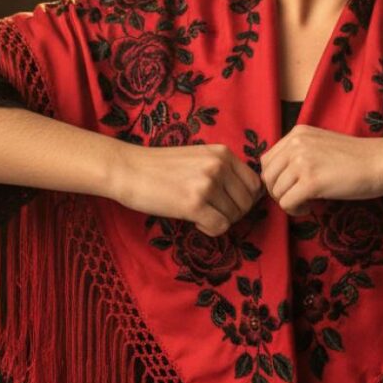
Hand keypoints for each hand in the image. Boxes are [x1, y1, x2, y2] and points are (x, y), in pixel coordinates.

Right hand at [108, 143, 264, 236]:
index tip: (227, 202)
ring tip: (198, 213)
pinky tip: (194, 220)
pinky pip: (220, 227)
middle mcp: (219, 166)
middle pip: (247, 202)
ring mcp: (207, 184)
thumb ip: (225, 171)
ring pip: (234, 217)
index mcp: (223, 153)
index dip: (244, 198)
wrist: (127, 169)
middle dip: (233, 213)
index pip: (255, 184)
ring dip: (219, 220)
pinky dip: (209, 229)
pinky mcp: (194, 204)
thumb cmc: (161, 167)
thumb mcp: (199, 158)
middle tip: (211, 211)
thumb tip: (252, 196)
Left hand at [259, 124, 382, 215]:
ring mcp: (302, 162)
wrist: (381, 162)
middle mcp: (296, 144)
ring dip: (288, 202)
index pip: (267, 160)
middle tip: (297, 199)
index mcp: (297, 133)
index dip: (276, 179)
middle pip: (268, 177)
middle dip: (278, 193)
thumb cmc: (357, 158)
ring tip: (306, 203)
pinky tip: (310, 207)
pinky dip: (295, 210)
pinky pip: (287, 203)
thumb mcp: (322, 145)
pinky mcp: (311, 182)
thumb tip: (281, 176)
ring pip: (276, 192)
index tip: (292, 187)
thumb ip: (300, 153)